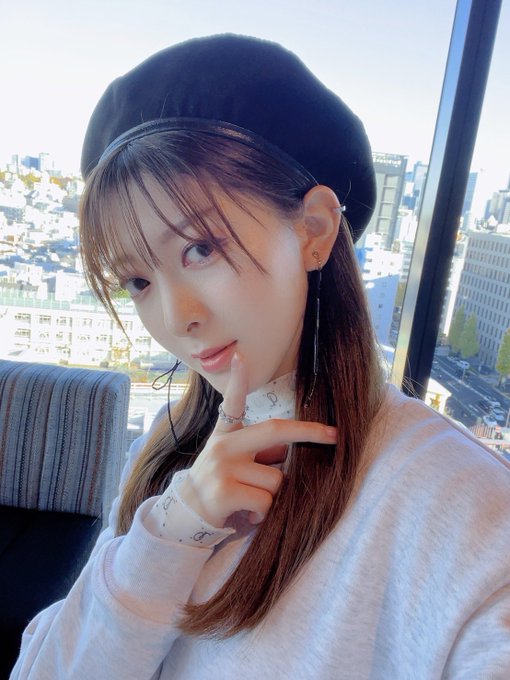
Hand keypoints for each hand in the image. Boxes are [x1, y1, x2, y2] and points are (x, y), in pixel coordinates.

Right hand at [178, 353, 336, 526]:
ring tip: (253, 502)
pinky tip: (248, 514)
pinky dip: (264, 513)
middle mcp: (224, 445)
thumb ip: (260, 452)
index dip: (238, 380)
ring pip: (277, 479)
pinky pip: (267, 501)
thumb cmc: (219, 486)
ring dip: (274, 496)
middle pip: (275, 431)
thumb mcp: (235, 463)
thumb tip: (293, 449)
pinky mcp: (224, 491)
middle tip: (333, 435)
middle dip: (309, 432)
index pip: (232, 403)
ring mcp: (223, 467)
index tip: (242, 357)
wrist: (186, 516)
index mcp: (226, 435)